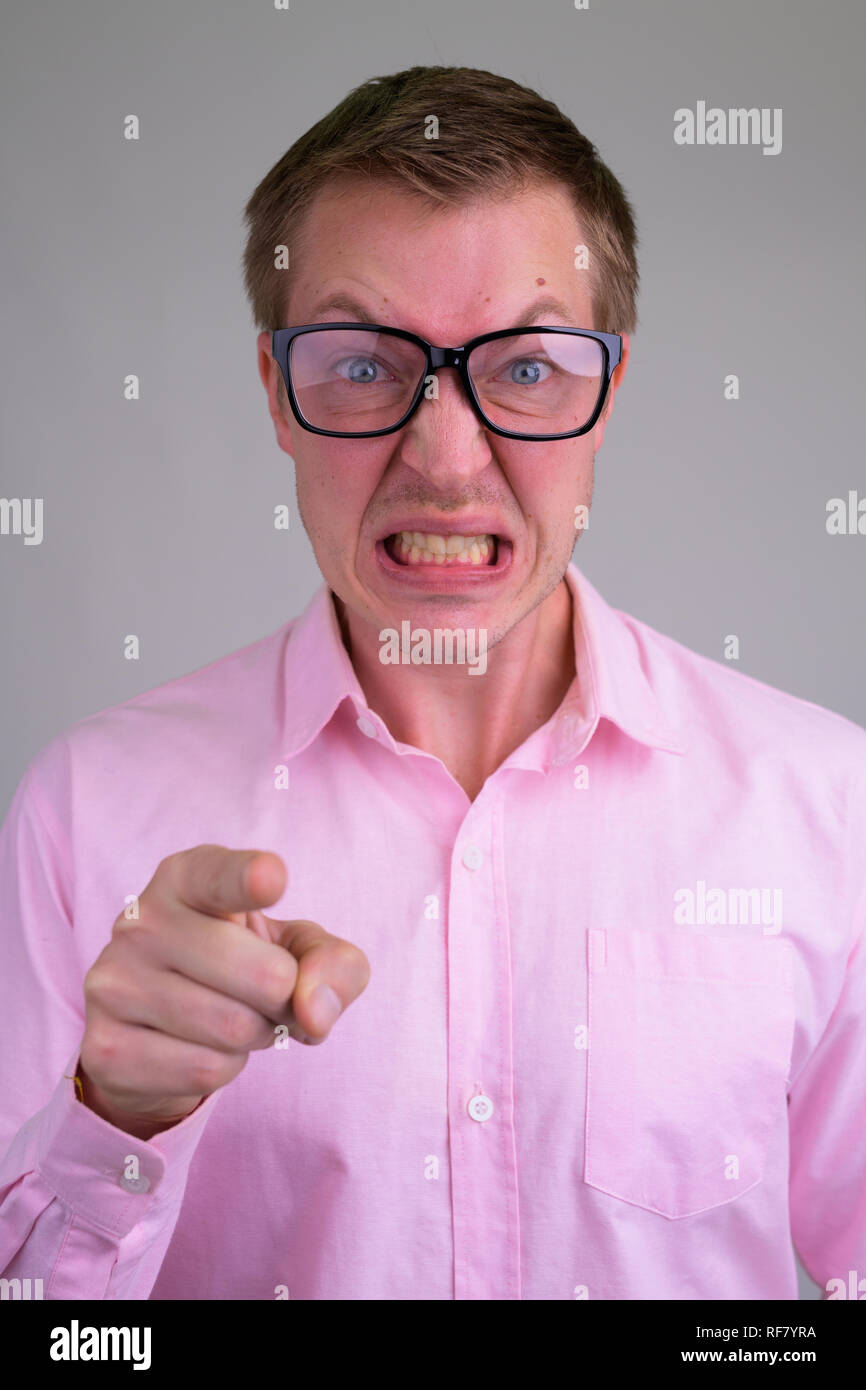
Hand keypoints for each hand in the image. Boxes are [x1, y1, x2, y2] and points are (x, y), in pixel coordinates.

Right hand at [78, 844, 369, 1138]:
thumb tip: (314, 1012)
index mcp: (186, 877)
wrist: (157, 1032)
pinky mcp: (105, 1045)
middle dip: (287, 999)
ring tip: (233, 1017)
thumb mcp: (298, 950)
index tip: (272, 877)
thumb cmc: (242, 968)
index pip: (219, 874)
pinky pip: (206, 1068)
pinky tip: (199, 1046)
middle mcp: (140, 921)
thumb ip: (334, 963)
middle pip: (265, 975)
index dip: (249, 878)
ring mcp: (113, 983)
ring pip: (235, 1028)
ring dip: (258, 1035)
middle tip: (269, 996)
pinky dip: (226, 1067)